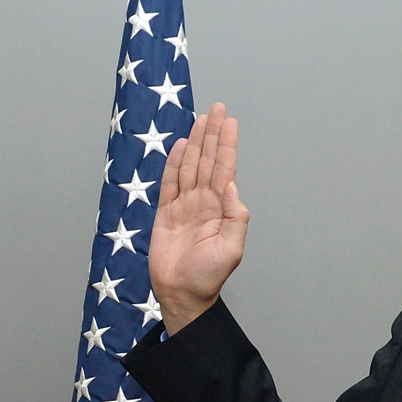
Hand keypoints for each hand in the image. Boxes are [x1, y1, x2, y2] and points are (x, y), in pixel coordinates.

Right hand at [149, 102, 248, 333]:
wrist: (182, 294)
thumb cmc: (208, 276)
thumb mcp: (231, 249)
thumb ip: (235, 216)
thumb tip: (231, 185)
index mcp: (221, 208)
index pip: (225, 168)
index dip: (227, 144)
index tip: (229, 121)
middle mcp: (204, 202)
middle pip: (208, 160)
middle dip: (212, 134)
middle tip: (217, 108)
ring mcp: (185, 206)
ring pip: (190, 166)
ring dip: (195, 143)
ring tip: (200, 119)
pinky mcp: (166, 213)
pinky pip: (169, 183)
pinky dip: (173, 164)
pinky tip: (179, 146)